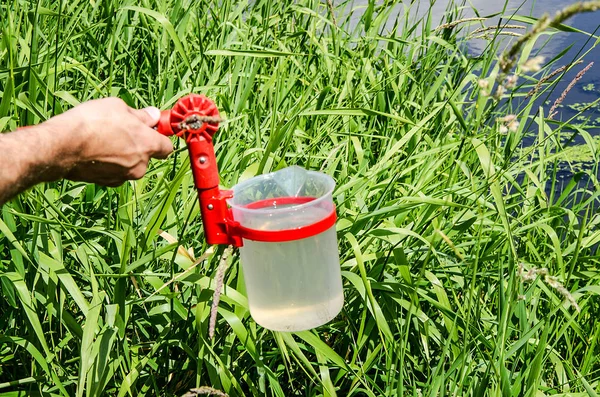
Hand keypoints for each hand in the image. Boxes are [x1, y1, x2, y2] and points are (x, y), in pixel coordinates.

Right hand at [47, 97, 172, 186]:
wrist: (62, 146)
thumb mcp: (118, 107)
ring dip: (122, 154)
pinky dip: (109, 164)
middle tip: (121, 130)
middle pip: (147, 155)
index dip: (160, 137)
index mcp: (148, 145)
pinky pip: (115, 171)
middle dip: (138, 145)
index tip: (151, 129)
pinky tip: (94, 152)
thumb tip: (154, 116)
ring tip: (103, 139)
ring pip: (130, 164)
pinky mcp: (107, 183)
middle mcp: (140, 165)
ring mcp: (124, 176)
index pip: (167, 147)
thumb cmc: (92, 122)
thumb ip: (141, 115)